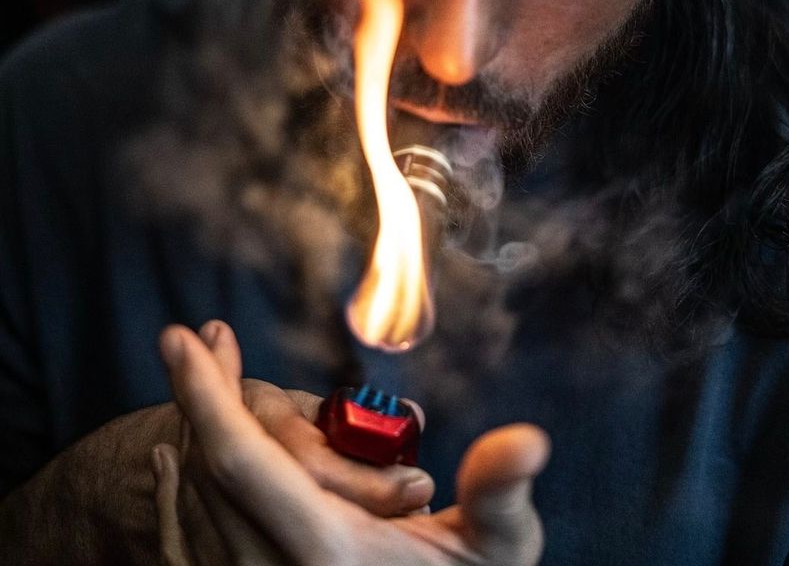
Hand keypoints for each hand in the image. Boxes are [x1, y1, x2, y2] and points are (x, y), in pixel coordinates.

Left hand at [154, 321, 548, 565]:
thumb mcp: (494, 551)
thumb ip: (500, 494)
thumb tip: (526, 441)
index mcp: (326, 553)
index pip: (243, 462)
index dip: (207, 394)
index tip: (181, 340)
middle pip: (213, 470)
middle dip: (206, 396)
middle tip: (208, 340)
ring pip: (197, 501)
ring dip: (197, 432)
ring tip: (210, 379)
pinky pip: (184, 548)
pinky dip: (168, 498)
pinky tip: (166, 460)